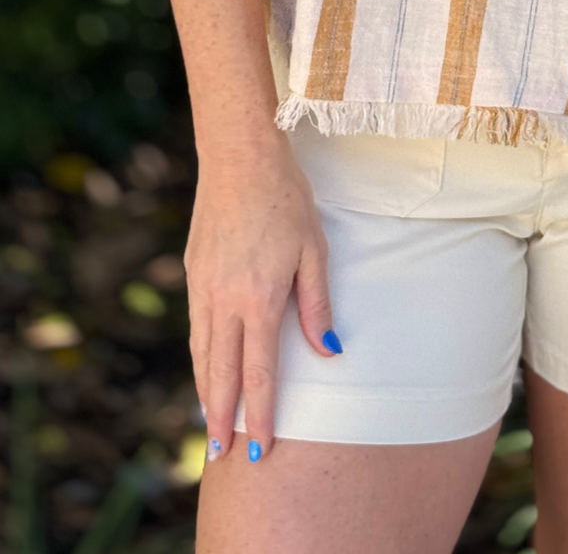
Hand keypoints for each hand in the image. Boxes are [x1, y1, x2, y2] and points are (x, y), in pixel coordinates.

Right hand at [185, 134, 339, 465]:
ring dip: (206, 392)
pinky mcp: (193, 273)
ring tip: (210, 423)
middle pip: (221, 374)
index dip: (262, 414)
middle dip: (223, 419)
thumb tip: (328, 352)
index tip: (261, 449)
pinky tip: (205, 368)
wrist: (239, 158)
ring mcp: (203, 287)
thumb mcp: (314, 250)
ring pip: (202, 354)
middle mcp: (225, 301)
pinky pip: (196, 328)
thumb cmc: (287, 199)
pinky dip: (199, 358)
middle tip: (222, 455)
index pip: (259, 372)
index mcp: (260, 299)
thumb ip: (317, 306)